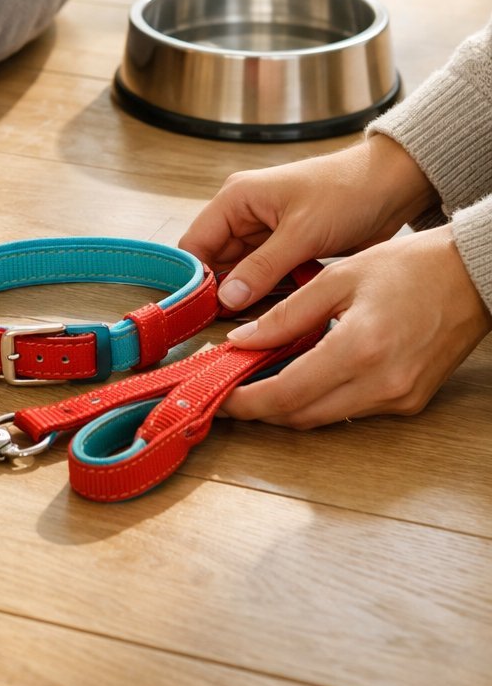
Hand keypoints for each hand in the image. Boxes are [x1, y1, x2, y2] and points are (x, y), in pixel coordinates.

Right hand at [178, 134, 436, 310]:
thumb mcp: (302, 232)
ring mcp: (266, 234)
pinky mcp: (288, 250)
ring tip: (256, 325)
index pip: (196, 243)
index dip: (195, 277)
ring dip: (249, 297)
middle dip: (222, 293)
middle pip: (216, 263)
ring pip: (241, 274)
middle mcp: (245, 215)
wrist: (393, 186)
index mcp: (237, 199)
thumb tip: (226, 299)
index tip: (203, 313)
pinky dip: (271, 295)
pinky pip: (267, 278)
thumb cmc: (347, 192)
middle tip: (231, 328)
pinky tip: (279, 315)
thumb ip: (262, 268)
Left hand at [220, 226, 491, 426]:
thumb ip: (286, 314)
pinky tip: (306, 373)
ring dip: (291, 404)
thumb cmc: (410, 267)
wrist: (472, 277)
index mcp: (359, 349)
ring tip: (261, 378)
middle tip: (232, 388)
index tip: (219, 397)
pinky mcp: (410, 402)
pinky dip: (323, 398)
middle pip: (303, 417)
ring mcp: (399, 399)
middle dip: (262, 408)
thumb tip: (242, 341)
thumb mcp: (337, 278)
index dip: (246, 403)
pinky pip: (353, 410)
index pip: (287, 395)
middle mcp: (381, 385)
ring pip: (327, 418)